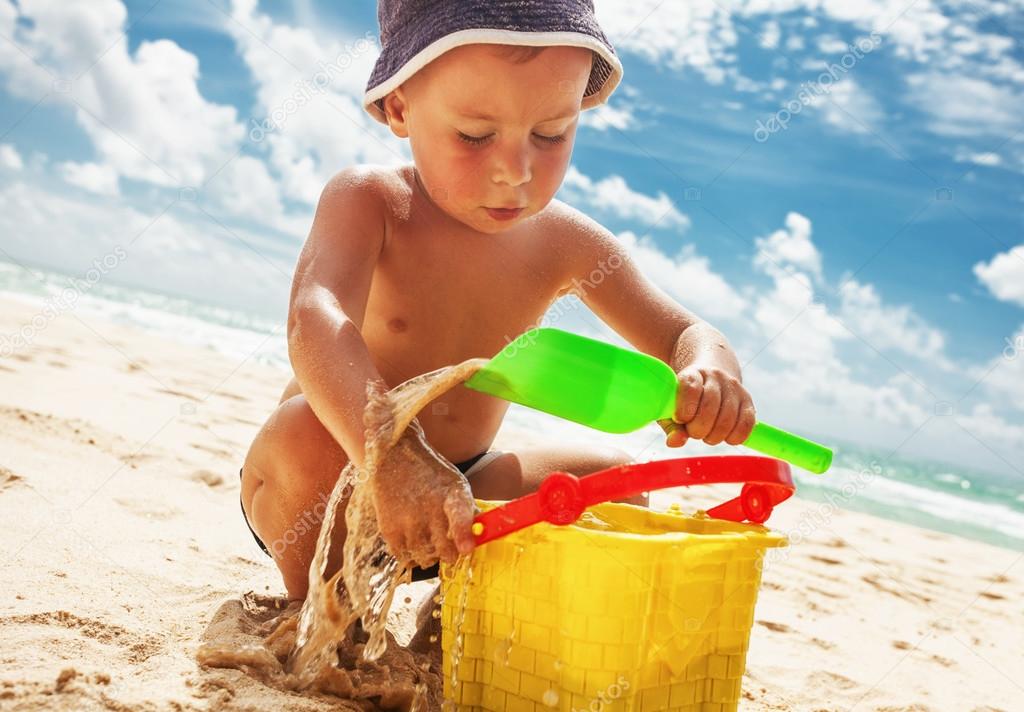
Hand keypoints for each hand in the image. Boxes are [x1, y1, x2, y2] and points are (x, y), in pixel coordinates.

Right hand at [368, 421, 476, 568]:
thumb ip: (467, 510)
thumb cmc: (430, 474)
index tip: (466, 549)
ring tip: (427, 539)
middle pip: (445, 553)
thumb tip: (480, 535)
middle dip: (449, 554)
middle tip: (445, 544)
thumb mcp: (455, 484)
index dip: (463, 534)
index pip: (460, 515)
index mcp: (452, 494)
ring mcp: (408, 521)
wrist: (394, 457)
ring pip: (425, 559)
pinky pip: (404, 558)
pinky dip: (410, 556)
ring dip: (429, 556)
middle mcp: (430, 509)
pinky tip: (413, 541)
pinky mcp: (390, 529)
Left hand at [658, 365, 755, 447]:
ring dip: (715, 436)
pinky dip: (734, 437)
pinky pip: (746, 424)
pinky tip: (724, 437)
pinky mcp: (748, 400)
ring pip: (728, 418)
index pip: (691, 388)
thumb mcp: (672, 408)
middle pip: (710, 407)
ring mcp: (734, 387)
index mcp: (693, 374)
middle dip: (698, 429)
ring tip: (707, 434)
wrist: (709, 378)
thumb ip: (671, 426)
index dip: (684, 409)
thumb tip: (676, 441)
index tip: (680, 419)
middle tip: (694, 432)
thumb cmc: (685, 399)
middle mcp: (715, 376)